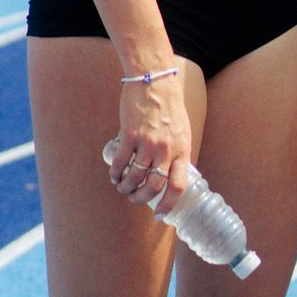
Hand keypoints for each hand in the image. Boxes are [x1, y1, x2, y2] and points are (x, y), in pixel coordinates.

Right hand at [108, 70, 191, 213]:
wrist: (154, 81)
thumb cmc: (169, 106)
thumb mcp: (182, 131)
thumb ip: (177, 151)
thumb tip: (170, 172)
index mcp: (182, 150)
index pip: (178, 186)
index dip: (169, 204)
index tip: (160, 214)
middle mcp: (166, 149)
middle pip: (154, 186)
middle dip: (142, 198)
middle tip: (135, 199)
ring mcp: (147, 142)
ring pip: (135, 177)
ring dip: (126, 187)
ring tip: (122, 187)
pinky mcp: (130, 134)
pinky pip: (121, 162)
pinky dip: (116, 173)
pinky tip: (114, 175)